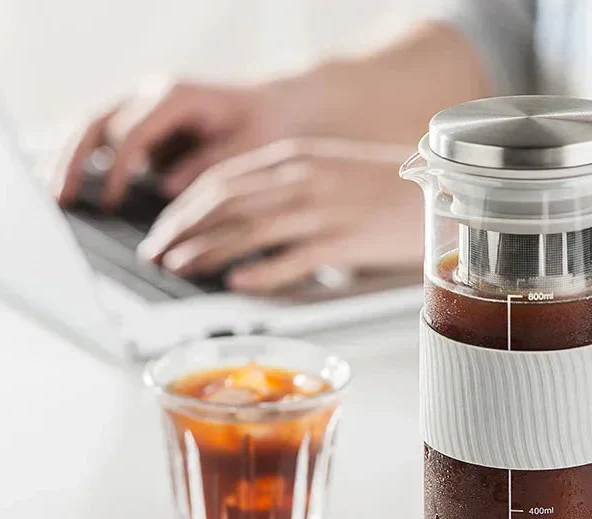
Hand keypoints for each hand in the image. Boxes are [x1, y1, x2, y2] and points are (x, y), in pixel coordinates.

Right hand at [52, 78, 285, 208]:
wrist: (272, 107)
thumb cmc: (263, 128)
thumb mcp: (245, 151)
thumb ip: (206, 167)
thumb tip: (167, 189)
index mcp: (176, 97)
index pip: (133, 133)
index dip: (118, 170)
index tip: (107, 201)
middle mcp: (150, 95)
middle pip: (97, 123)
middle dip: (73, 161)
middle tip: (59, 198)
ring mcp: (140, 106)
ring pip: (90, 126)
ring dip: (67, 160)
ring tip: (51, 194)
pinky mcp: (139, 122)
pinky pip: (101, 138)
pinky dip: (81, 159)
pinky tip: (66, 184)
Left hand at [137, 138, 423, 292]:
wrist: (435, 194)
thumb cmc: (379, 189)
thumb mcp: (324, 173)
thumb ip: (282, 191)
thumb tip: (238, 220)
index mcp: (294, 159)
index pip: (221, 181)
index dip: (184, 208)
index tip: (162, 231)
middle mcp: (302, 180)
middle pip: (225, 203)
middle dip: (182, 230)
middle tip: (156, 255)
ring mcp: (323, 209)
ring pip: (250, 230)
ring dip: (208, 251)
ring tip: (180, 269)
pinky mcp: (346, 240)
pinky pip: (294, 259)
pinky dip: (262, 272)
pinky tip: (238, 285)